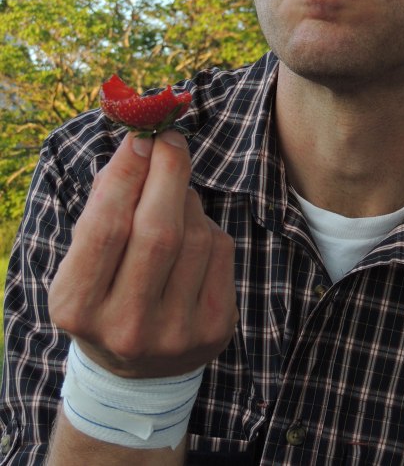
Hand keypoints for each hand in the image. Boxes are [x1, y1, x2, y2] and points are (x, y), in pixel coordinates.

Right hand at [49, 130, 237, 377]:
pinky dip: (208, 226)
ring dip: (188, 199)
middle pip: (157, 231)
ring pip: (195, 235)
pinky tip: (193, 229)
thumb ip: (104, 206)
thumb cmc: (106, 293)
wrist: (138, 370)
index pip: (105, 228)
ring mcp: (175, 333)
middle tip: (170, 139)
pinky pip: (221, 251)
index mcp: (76, 307)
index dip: (126, 175)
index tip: (141, 139)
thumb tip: (139, 147)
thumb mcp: (84, 260)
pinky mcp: (215, 328)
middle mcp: (126, 326)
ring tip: (174, 195)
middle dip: (168, 172)